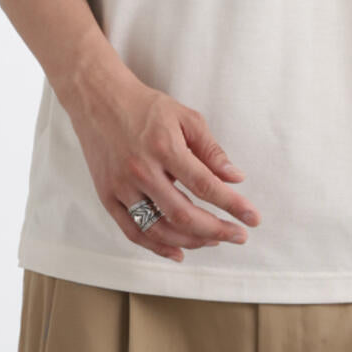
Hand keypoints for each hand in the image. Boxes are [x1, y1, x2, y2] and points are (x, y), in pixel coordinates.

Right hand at [67, 71, 261, 261]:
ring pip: (159, 228)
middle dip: (217, 230)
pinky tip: (179, 251)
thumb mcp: (185, 117)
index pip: (205, 185)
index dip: (232, 205)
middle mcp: (141, 170)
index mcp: (164, 147)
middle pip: (183, 213)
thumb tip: (235, 178)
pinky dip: (157, 246)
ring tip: (214, 241)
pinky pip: (133, 231)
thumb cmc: (145, 107)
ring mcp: (121, 186)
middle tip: (239, 236)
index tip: (253, 218)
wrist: (98, 99)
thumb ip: (211, 149)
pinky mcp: (107, 196)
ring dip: (191, 241)